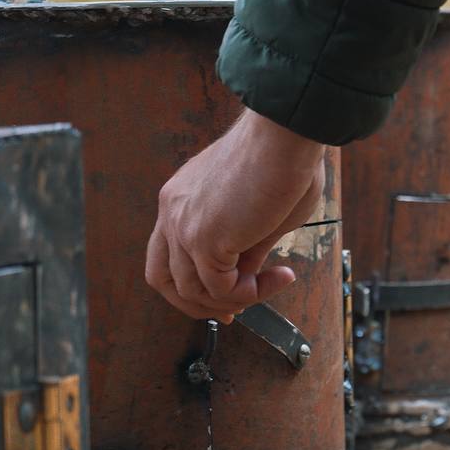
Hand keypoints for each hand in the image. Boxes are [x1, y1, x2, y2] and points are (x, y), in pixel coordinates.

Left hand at [146, 108, 325, 321]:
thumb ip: (246, 245)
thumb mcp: (258, 210)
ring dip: (236, 300)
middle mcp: (172, 210)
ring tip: (275, 282)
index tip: (230, 295)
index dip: (194, 283)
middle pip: (163, 279)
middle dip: (197, 305)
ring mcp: (183, 225)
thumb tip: (247, 277)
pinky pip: (221, 289)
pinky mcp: (204, 239)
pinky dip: (251, 294)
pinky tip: (279, 276)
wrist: (286, 136)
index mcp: (181, 197)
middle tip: (234, 314)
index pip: (169, 254)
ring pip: (193, 291)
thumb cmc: (283, 158)